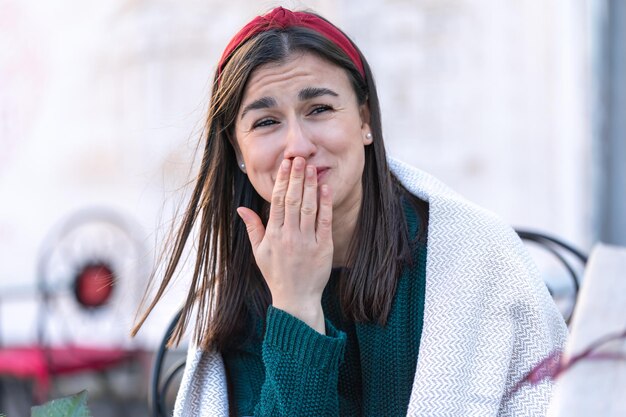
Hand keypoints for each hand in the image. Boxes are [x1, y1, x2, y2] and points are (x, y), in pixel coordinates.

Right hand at [237, 157, 332, 333]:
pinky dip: (325, 204)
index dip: (282, 180)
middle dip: (296, 177)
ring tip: (312, 168)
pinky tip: (325, 189)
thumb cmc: (276, 274)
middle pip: (292, 200)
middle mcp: (289, 236)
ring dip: (310, 186)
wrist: (296, 299)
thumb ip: (253, 228)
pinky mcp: (323, 247)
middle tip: (300, 158)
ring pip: (308, 208)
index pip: (277, 201)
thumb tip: (242, 208)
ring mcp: (307, 241)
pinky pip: (324, 222)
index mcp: (273, 235)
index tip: (286, 164)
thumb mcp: (259, 252)